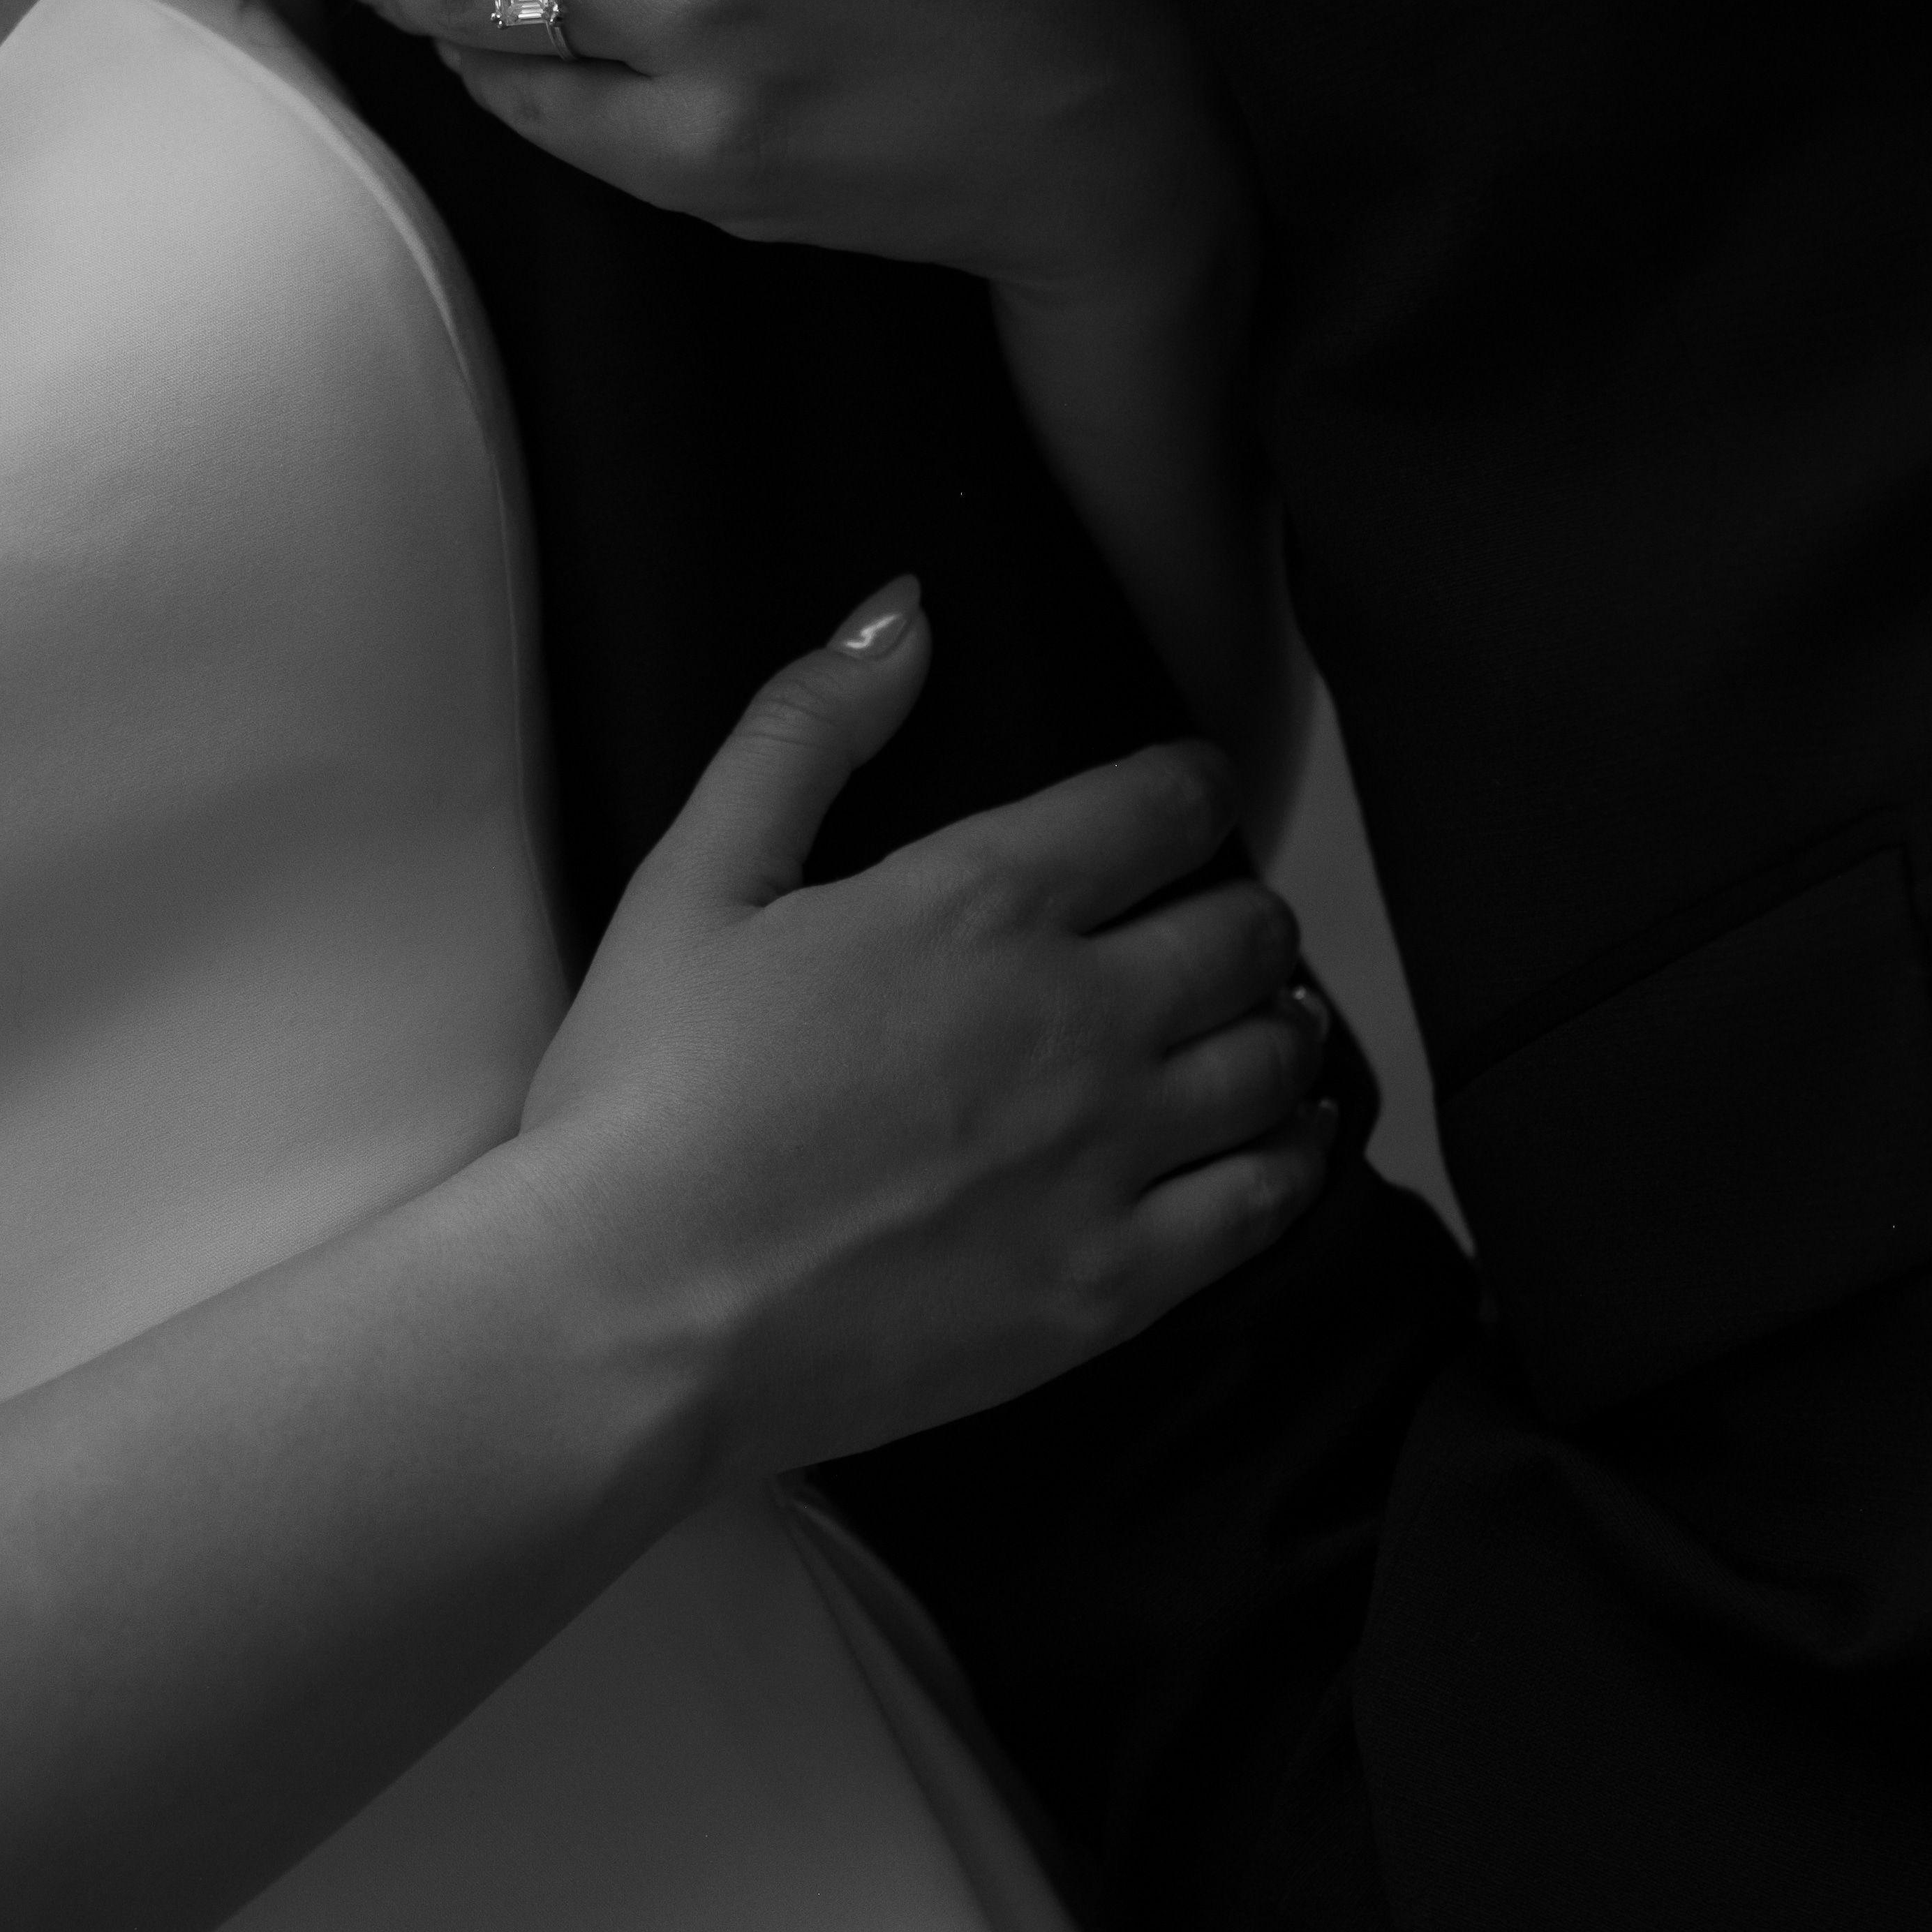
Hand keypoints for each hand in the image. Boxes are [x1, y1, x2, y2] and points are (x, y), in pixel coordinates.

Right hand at [512, 578, 1338, 1495]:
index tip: (1188, 798)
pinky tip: (1289, 1137)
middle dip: (1240, 909)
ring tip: (1259, 1021)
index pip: (1162, 806)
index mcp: (983, 903)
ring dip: (1279, 1023)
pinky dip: (1297, 1152)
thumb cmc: (644, 1099)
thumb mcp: (695, 880)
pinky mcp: (1114, 1283)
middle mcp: (1080, 1018)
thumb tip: (904, 612)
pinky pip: (1267, 1201)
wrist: (634, 1320)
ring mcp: (1110, 1157)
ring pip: (1274, 1059)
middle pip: (1243, 932)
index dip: (1191, 787)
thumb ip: (805, 730)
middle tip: (1211, 921)